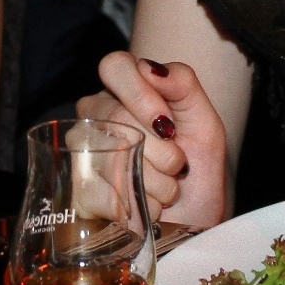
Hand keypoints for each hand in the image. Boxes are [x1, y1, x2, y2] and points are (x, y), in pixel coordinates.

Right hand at [77, 51, 230, 229]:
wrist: (195, 218)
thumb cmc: (196, 164)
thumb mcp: (204, 120)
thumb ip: (183, 83)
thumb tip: (149, 68)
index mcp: (123, 89)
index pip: (114, 67)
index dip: (142, 96)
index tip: (169, 126)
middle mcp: (95, 115)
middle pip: (116, 118)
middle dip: (161, 151)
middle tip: (177, 165)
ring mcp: (83, 153)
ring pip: (111, 158)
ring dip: (155, 183)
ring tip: (167, 189)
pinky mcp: (80, 193)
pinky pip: (103, 195)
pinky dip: (137, 206)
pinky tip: (148, 207)